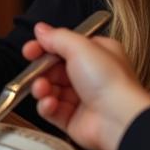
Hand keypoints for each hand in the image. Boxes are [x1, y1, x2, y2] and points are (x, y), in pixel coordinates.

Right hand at [23, 22, 149, 149]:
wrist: (119, 119)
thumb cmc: (110, 82)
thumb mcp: (81, 47)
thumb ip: (57, 37)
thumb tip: (41, 30)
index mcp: (96, 54)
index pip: (63, 47)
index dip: (44, 47)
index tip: (30, 50)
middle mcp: (89, 75)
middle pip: (52, 69)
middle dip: (40, 70)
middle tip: (34, 71)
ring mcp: (81, 98)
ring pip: (49, 89)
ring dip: (41, 88)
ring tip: (43, 89)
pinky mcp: (72, 118)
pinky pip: (50, 110)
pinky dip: (46, 106)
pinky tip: (50, 104)